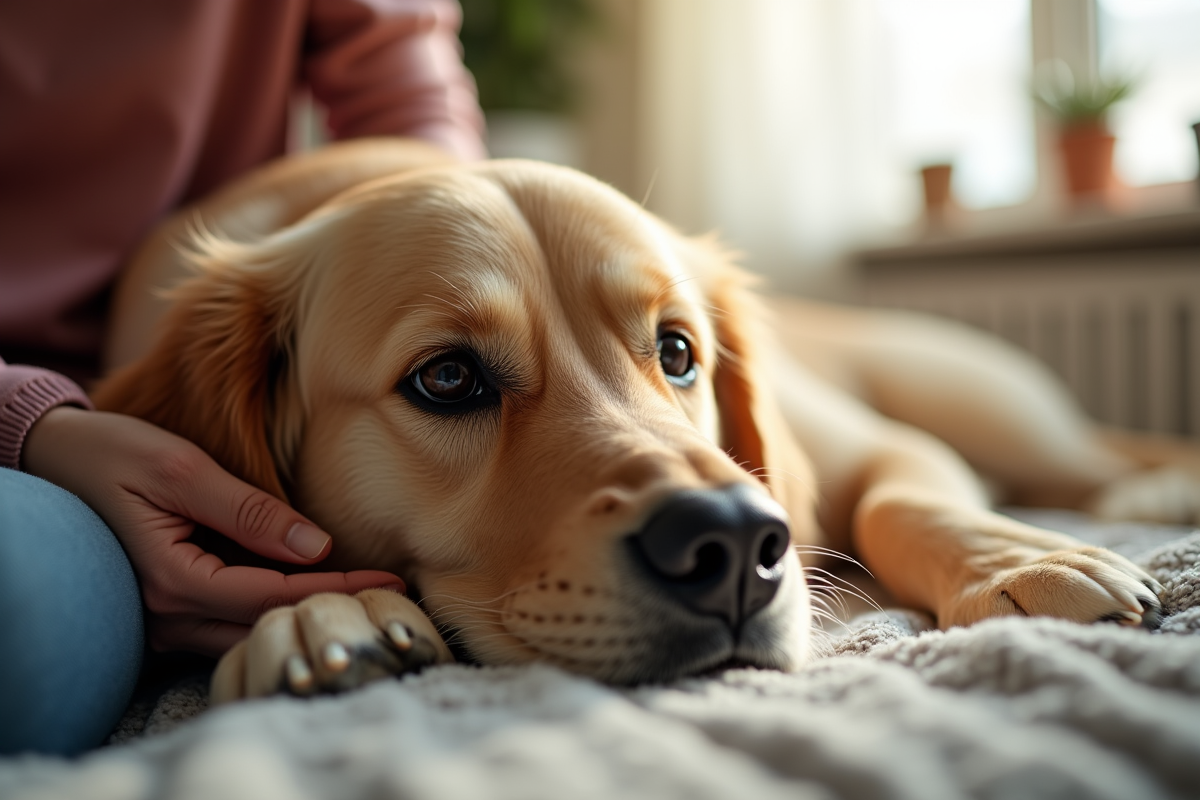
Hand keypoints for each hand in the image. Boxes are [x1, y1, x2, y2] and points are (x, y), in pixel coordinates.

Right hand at [22, 407, 403, 656]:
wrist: (51, 460)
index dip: (335, 588)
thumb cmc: (112, 455)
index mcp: (171, 579)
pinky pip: (225, 626)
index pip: (271, 596)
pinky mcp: (164, 611)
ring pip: (246, 635)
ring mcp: (161, 621)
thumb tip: (316, 545)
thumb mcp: (181, 470)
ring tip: (362, 595)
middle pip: (264, 626)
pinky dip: (270, 611)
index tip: (389, 579)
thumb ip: (248, 510)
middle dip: (327, 612)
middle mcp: (165, 615)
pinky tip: (310, 591)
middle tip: (391, 596)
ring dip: (301, 616)